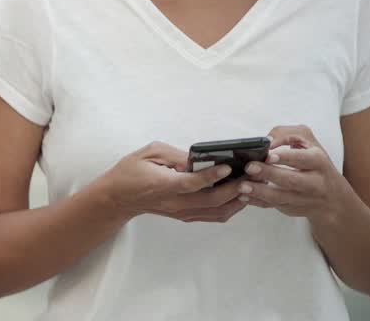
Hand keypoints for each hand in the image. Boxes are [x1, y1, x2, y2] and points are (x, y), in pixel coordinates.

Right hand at [97, 142, 246, 222]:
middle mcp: (175, 203)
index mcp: (163, 185)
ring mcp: (181, 212)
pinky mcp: (185, 216)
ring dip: (236, 201)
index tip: (228, 166)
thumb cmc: (130, 171)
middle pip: (211, 201)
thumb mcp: (148, 153)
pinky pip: (212, 216)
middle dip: (234, 189)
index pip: (191, 183)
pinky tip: (239, 196)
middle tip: (251, 176)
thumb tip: (199, 159)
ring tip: (250, 186)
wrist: (118, 198)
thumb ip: (174, 155)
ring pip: (216, 212)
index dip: (211, 175)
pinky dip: (229, 208)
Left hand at [240, 126, 352, 223]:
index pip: (302, 159)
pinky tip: (243, 196)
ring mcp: (303, 198)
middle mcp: (314, 182)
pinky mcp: (292, 209)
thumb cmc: (315, 163)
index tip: (268, 155)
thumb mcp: (307, 141)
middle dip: (269, 173)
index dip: (285, 157)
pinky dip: (257, 202)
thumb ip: (286, 134)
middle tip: (250, 167)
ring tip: (242, 186)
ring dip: (260, 192)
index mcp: (318, 161)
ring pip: (281, 197)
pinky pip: (273, 206)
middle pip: (291, 180)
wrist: (333, 197)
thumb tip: (267, 141)